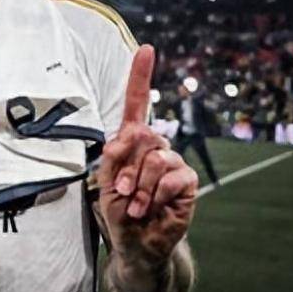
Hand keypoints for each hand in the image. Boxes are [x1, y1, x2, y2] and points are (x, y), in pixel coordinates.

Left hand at [96, 45, 196, 265]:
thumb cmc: (117, 209)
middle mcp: (155, 145)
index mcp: (132, 141)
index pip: (138, 103)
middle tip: (121, 191)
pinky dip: (155, 195)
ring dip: (138, 185)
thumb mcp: (105, 181)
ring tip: (135, 205)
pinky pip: (172, 177)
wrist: (135, 242)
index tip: (146, 49)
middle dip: (125, 165)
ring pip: (156, 158)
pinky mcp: (187, 181)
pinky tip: (151, 208)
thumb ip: (114, 155)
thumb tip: (129, 135)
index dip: (141, 76)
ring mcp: (173, 161)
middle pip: (142, 135)